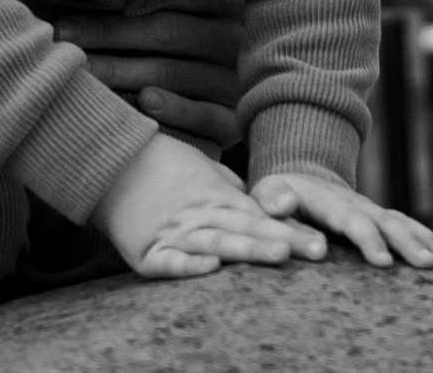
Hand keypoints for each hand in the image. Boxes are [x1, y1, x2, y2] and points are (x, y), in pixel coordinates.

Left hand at [58, 8, 244, 155]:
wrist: (258, 81)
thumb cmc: (208, 37)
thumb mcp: (202, 5)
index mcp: (226, 0)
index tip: (73, 5)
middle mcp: (233, 37)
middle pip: (166, 31)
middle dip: (108, 32)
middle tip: (64, 35)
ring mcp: (236, 79)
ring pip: (175, 73)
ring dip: (124, 72)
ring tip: (82, 71)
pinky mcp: (236, 118)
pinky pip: (207, 115)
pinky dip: (177, 109)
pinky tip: (144, 102)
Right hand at [90, 135, 325, 278]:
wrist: (111, 163)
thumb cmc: (163, 167)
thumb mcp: (206, 170)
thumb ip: (234, 191)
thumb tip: (265, 208)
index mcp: (217, 196)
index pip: (261, 216)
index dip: (291, 230)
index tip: (321, 242)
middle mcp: (200, 214)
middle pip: (247, 229)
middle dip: (284, 240)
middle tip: (316, 250)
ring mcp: (174, 233)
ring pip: (217, 242)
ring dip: (249, 250)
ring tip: (279, 254)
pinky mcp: (147, 252)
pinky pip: (171, 261)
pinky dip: (190, 266)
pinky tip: (212, 268)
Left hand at [252, 171, 432, 269]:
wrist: (300, 176)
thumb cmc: (279, 194)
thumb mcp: (268, 193)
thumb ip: (273, 200)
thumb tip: (284, 208)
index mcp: (331, 201)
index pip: (353, 221)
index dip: (369, 240)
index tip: (383, 262)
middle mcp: (359, 204)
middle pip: (388, 223)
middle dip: (408, 244)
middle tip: (427, 264)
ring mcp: (374, 211)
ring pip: (405, 225)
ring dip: (427, 242)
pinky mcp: (382, 220)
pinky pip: (410, 228)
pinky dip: (431, 241)